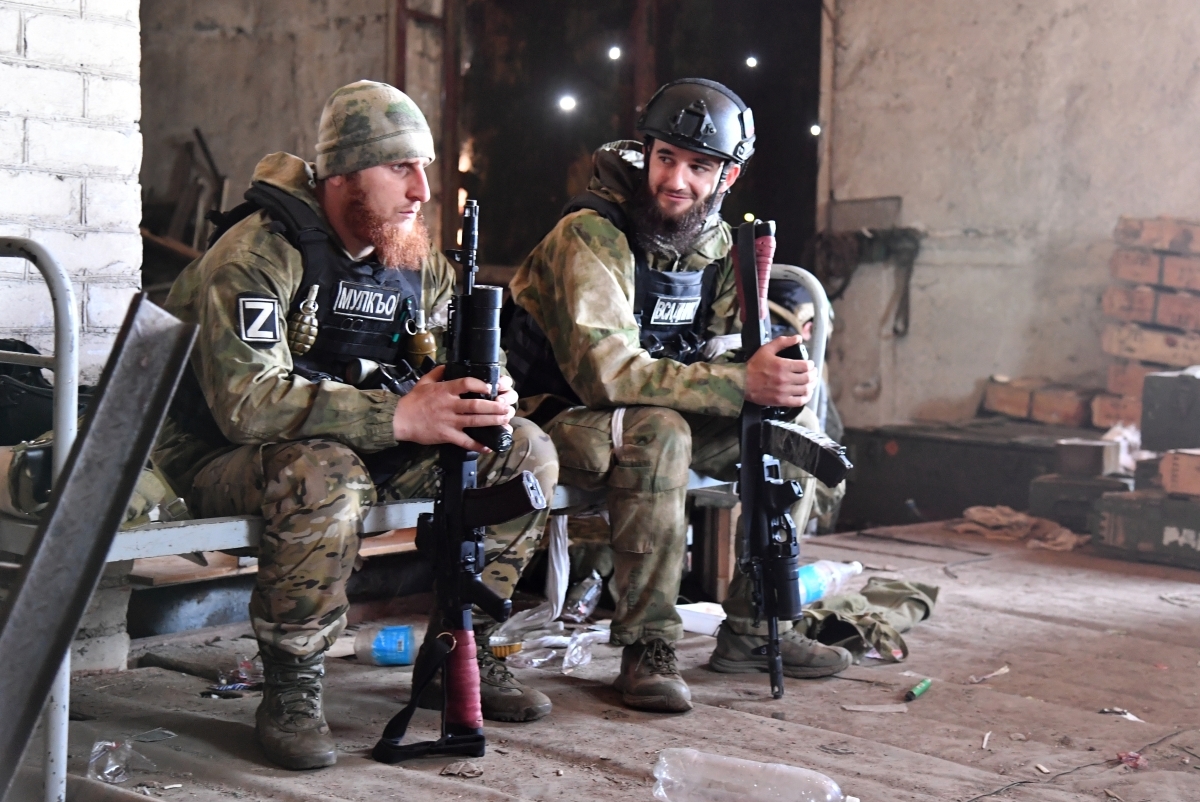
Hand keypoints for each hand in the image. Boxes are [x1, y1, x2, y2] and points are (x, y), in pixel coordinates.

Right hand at [392, 365, 515, 451]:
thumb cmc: (412, 402)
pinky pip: (465, 441)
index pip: (466, 383)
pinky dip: (477, 445)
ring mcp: (449, 421)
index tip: (490, 387)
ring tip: (505, 420)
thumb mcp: (423, 382)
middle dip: (494, 406)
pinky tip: (489, 446)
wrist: (400, 420)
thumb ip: (437, 373)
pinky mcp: (446, 435)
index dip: (480, 384)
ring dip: (491, 421)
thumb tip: (448, 365)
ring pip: (474, 421)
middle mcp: (449, 405)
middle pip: (475, 405)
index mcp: (444, 391)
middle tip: (506, 407)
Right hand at [744, 335, 814, 406]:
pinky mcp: (781, 401)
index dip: (811, 364)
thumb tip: (798, 338)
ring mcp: (783, 392)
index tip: (810, 364)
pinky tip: (806, 393)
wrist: (741, 383)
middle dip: (813, 374)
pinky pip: (799, 401)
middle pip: (808, 378)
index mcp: (782, 366)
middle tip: (813, 372)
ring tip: (811, 381)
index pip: (805, 366)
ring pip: (806, 390)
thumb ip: (783, 342)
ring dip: (812, 385)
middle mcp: (784, 379)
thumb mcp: (766, 349)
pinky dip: (806, 397)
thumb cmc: (753, 366)